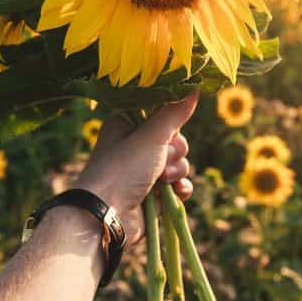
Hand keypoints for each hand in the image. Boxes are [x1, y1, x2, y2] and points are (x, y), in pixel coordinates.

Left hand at [75, 92, 198, 245]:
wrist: (106, 215)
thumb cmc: (123, 168)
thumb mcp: (152, 135)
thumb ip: (175, 112)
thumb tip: (195, 85)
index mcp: (127, 125)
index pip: (161, 114)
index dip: (170, 122)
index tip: (169, 128)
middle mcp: (135, 146)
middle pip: (174, 139)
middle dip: (174, 152)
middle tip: (161, 159)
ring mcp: (144, 171)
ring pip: (178, 162)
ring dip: (176, 171)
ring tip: (162, 181)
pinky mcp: (153, 194)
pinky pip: (178, 184)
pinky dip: (179, 188)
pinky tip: (175, 193)